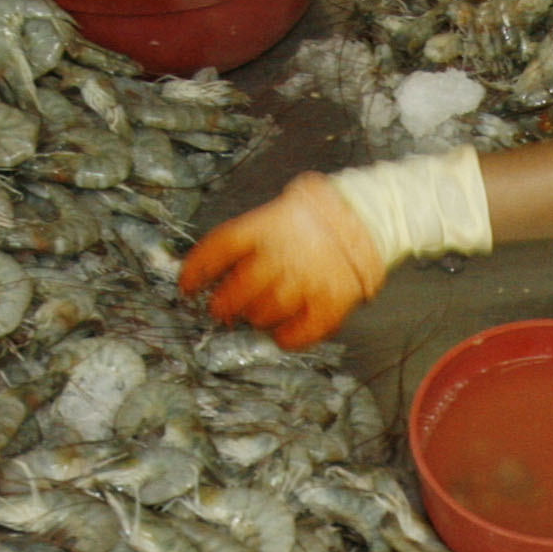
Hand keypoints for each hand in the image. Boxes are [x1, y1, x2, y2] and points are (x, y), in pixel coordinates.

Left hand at [180, 173, 388, 349]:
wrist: (366, 216)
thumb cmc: (313, 220)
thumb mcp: (277, 213)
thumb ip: (250, 240)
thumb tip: (213, 273)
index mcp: (267, 225)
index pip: (219, 248)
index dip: (197, 270)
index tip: (186, 287)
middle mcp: (285, 252)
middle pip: (239, 289)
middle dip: (224, 305)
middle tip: (221, 310)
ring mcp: (308, 279)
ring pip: (266, 313)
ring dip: (255, 319)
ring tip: (257, 315)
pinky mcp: (331, 302)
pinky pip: (300, 332)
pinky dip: (286, 338)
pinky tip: (281, 333)